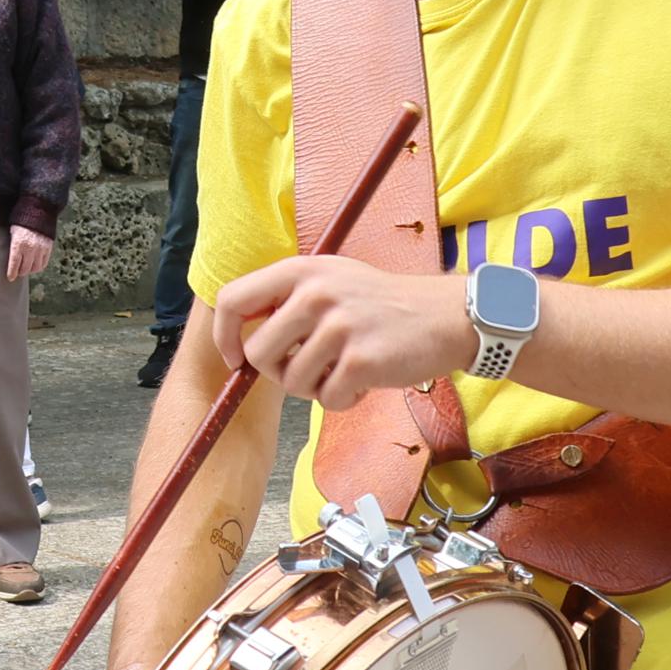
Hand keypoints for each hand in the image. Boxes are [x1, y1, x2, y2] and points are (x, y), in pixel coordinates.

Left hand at [6, 224, 54, 284]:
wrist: (38, 212)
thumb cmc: (23, 221)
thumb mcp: (13, 232)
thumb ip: (13, 246)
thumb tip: (12, 259)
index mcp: (18, 245)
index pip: (14, 265)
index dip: (12, 274)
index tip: (10, 277)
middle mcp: (29, 249)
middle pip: (25, 269)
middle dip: (20, 272)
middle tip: (18, 272)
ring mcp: (40, 249)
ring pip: (35, 268)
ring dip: (30, 270)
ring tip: (27, 268)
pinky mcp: (48, 248)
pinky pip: (44, 263)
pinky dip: (39, 266)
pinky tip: (36, 264)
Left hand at [212, 258, 472, 410]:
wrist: (445, 316)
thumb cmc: (382, 304)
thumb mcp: (332, 279)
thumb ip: (288, 298)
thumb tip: (241, 337)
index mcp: (301, 270)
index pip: (232, 300)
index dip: (225, 336)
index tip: (235, 359)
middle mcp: (315, 293)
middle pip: (257, 353)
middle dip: (278, 372)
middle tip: (308, 369)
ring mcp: (338, 326)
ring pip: (292, 382)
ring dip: (315, 388)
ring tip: (343, 370)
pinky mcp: (360, 360)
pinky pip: (326, 399)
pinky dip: (342, 399)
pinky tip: (364, 381)